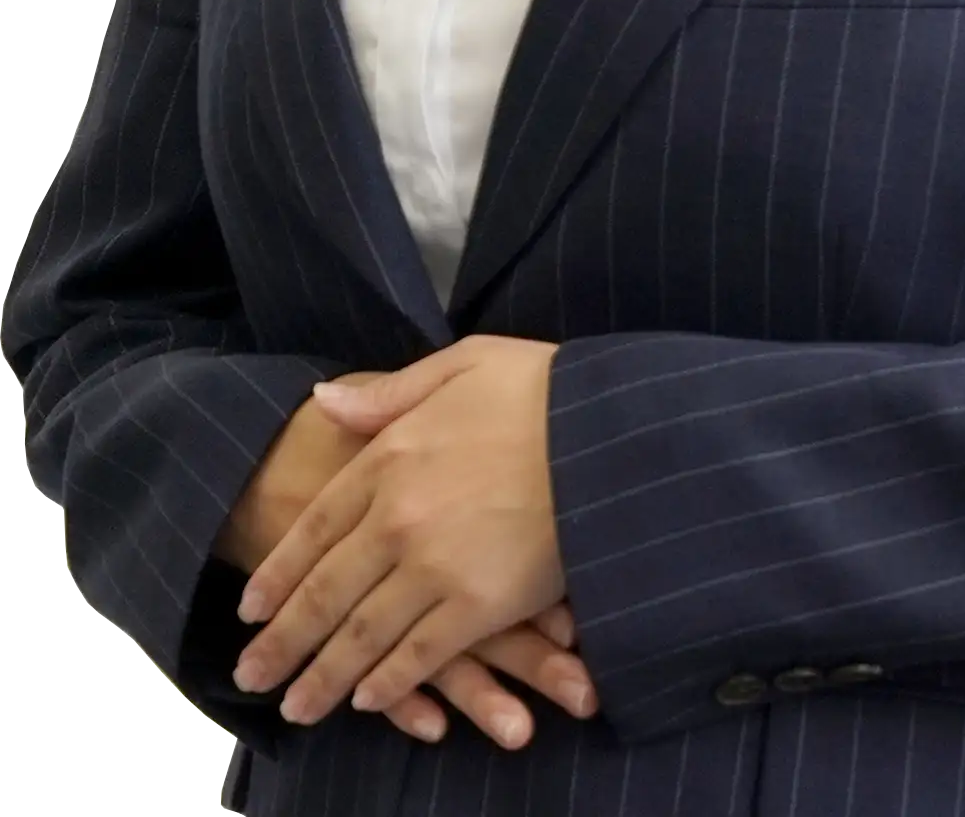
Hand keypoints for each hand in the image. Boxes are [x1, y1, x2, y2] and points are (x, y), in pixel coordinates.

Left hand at [232, 337, 563, 729]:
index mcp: (389, 456)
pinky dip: (388, 684)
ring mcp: (435, 567)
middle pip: (324, 593)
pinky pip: (420, 655)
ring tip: (295, 708)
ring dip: (322, 678)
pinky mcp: (479, 606)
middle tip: (250, 676)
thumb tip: (322, 401)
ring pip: (360, 636)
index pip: (314, 527)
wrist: (607, 430)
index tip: (250, 609)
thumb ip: (387, 393)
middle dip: (282, 643)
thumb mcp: (460, 363)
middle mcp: (397, 519)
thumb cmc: (541, 388)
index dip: (278, 574)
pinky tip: (366, 700)